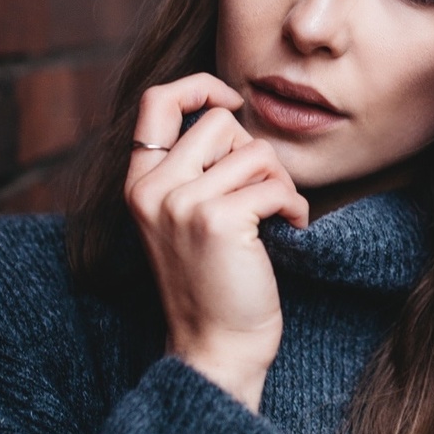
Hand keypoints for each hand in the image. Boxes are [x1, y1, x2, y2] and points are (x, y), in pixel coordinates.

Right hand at [123, 72, 309, 411]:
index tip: (232, 101)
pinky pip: (275, 184)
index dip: (200, 86)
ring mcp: (182, 204)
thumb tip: (230, 113)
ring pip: (255, 152)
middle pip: (220, 122)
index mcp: (139, 184)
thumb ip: (194, 168)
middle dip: (255, 152)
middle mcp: (153, 189)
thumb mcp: (185, 218)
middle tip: (262, 194)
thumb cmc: (214, 282)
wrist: (216, 348)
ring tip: (275, 218)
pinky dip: (294, 206)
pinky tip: (290, 230)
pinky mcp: (217, 221)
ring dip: (279, 184)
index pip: (157, 100)